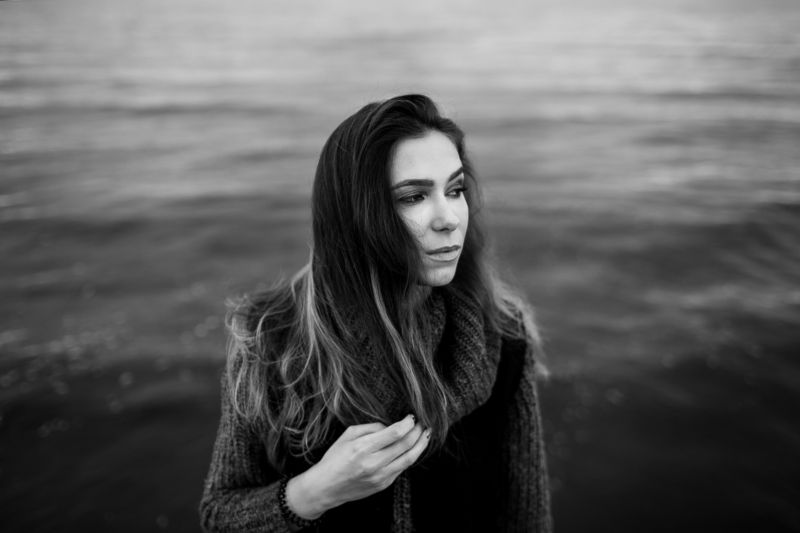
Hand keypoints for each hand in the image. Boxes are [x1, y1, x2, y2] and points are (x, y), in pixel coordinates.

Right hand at [287, 414, 429, 517]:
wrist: (326, 487)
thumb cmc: (335, 457)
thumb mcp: (348, 435)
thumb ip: (371, 428)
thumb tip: (390, 425)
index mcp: (363, 447)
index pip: (395, 433)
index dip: (408, 423)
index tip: (412, 416)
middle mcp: (373, 463)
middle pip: (405, 445)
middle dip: (417, 432)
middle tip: (423, 423)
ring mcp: (380, 476)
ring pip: (409, 459)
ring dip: (421, 445)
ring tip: (426, 435)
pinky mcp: (383, 485)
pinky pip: (402, 468)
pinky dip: (410, 456)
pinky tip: (413, 448)